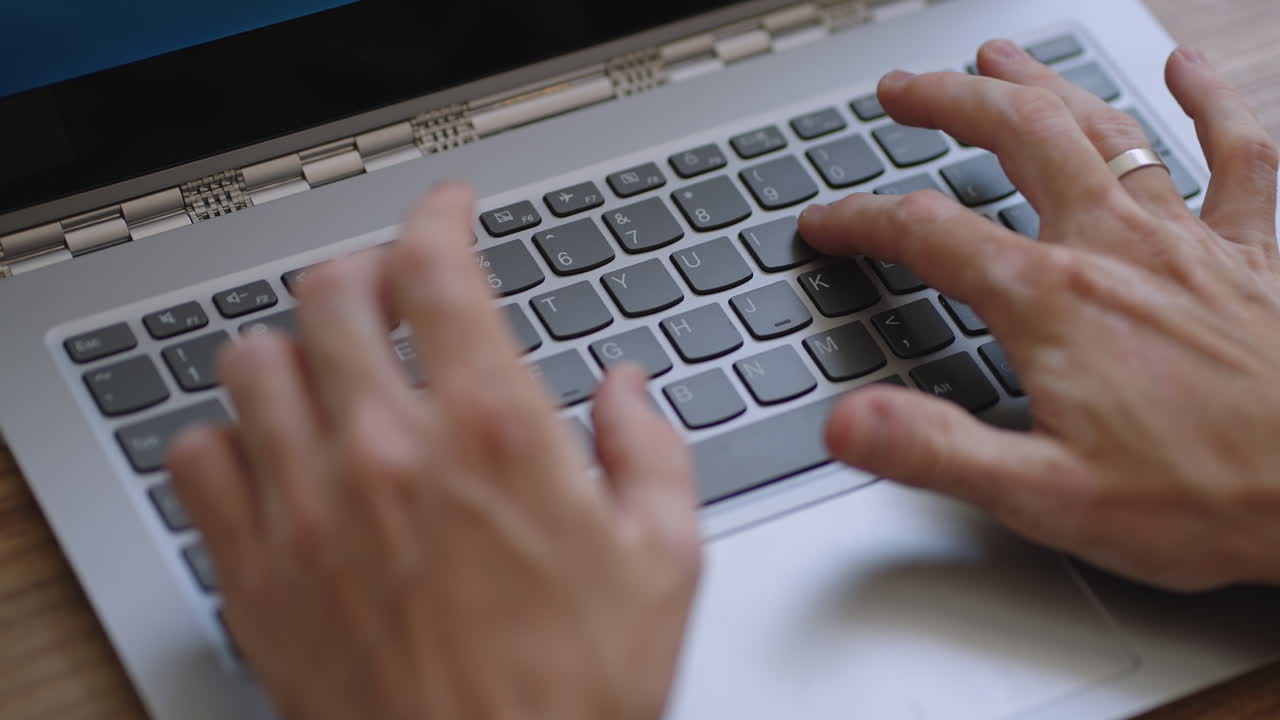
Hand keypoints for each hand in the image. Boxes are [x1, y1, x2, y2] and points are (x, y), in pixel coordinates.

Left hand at [167, 184, 700, 719]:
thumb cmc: (575, 695)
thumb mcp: (665, 560)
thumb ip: (652, 450)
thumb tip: (627, 390)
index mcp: (494, 434)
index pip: (438, 268)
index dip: (439, 214)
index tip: (446, 211)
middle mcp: (389, 453)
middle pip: (332, 293)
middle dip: (365, 272)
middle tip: (389, 292)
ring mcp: (309, 509)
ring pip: (253, 362)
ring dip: (294, 349)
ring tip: (327, 370)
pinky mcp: (256, 574)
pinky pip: (200, 459)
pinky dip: (228, 439)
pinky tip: (270, 457)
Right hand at [800, 41, 1279, 590]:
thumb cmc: (1202, 500)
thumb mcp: (1043, 496)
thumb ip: (935, 450)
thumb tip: (846, 422)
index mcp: (1053, 303)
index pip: (929, 234)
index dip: (862, 220)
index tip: (825, 222)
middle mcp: (1115, 250)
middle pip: (1018, 140)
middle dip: (950, 103)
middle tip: (903, 92)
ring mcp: (1186, 243)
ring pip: (1105, 130)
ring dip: (1044, 87)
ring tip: (999, 59)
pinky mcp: (1251, 255)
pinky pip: (1237, 154)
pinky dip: (1211, 104)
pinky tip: (1185, 68)